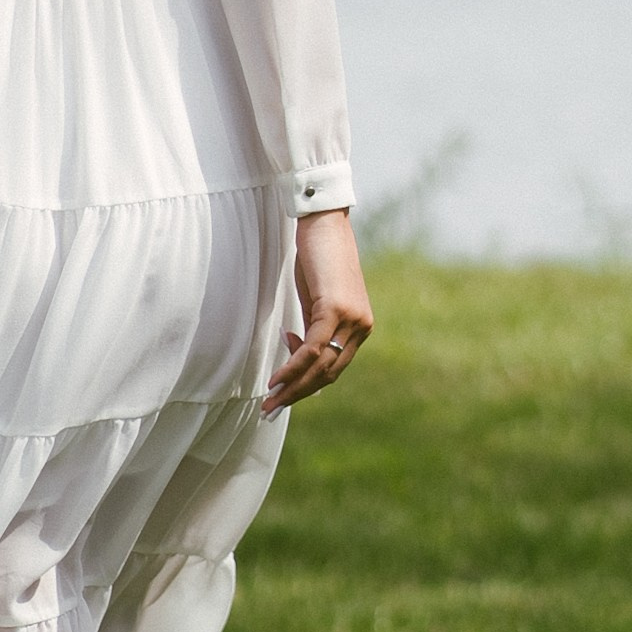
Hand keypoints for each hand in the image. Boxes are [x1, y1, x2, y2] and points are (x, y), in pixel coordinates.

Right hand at [264, 207, 373, 414]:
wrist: (324, 223)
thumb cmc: (318, 258)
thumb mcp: (317, 300)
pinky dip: (293, 367)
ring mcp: (352, 319)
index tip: (283, 394)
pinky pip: (312, 349)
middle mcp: (362, 326)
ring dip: (293, 386)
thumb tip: (298, 352)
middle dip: (298, 394)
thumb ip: (313, 328)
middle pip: (328, 373)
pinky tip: (277, 379)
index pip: (334, 367)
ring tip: (270, 399)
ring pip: (320, 365)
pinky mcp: (335, 309)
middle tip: (272, 408)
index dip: (307, 384)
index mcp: (360, 326)